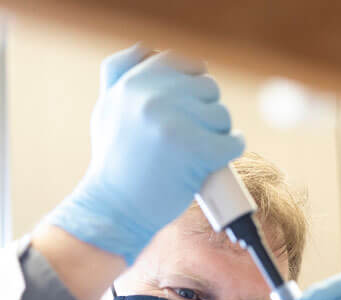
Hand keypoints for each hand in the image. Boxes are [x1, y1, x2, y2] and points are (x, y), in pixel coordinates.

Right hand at [44, 46, 243, 264]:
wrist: (114, 210)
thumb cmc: (115, 165)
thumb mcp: (107, 109)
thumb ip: (121, 75)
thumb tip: (147, 49)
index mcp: (132, 83)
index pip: (179, 62)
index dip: (192, 83)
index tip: (193, 103)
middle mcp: (150, 96)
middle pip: (206, 87)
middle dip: (206, 111)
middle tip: (196, 135)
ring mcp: (173, 122)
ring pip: (221, 115)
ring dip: (219, 133)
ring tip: (200, 151)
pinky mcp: (194, 150)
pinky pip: (232, 141)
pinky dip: (233, 148)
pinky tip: (222, 157)